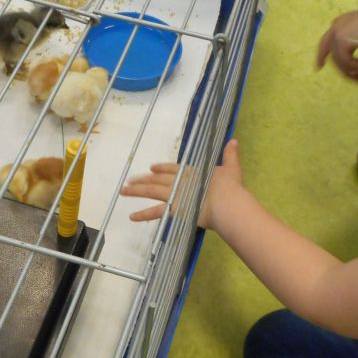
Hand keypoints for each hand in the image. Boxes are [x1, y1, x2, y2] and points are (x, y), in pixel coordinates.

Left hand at [121, 139, 242, 229]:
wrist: (226, 202)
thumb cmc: (230, 187)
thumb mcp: (231, 169)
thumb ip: (230, 155)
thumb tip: (234, 141)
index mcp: (192, 172)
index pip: (173, 168)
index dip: (162, 168)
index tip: (152, 167)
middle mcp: (180, 181)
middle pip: (157, 179)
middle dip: (143, 179)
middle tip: (129, 180)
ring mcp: (175, 194)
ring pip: (151, 191)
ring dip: (137, 191)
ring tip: (123, 191)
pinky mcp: (174, 209)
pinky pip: (155, 212)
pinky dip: (143, 215)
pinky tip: (132, 217)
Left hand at [316, 7, 357, 81]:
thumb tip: (356, 76)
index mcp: (343, 22)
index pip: (327, 40)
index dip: (322, 54)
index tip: (319, 67)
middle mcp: (337, 25)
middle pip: (333, 55)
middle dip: (346, 71)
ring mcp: (337, 31)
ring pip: (341, 61)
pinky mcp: (340, 39)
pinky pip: (346, 62)